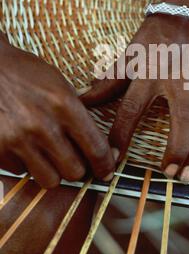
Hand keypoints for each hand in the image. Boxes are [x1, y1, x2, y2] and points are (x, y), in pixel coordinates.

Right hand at [0, 39, 117, 187]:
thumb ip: (79, 116)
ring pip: (50, 180)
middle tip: (72, 156)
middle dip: (76, 167)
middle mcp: (43, 126)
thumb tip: (101, 149)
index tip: (106, 172)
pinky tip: (22, 144)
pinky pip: (22, 173)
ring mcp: (18, 140)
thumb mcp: (60, 85)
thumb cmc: (25, 73)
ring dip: (52, 170)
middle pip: (75, 172)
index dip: (105, 166)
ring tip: (46, 151)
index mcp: (64, 105)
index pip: (96, 149)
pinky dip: (25, 164)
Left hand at [80, 13, 188, 182]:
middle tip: (169, 175)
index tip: (112, 161)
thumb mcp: (130, 54)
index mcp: (150, 73)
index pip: (132, 110)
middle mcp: (179, 79)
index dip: (121, 137)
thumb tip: (80, 98)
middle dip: (177, 150)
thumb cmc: (156, 34)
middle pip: (182, 120)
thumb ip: (108, 81)